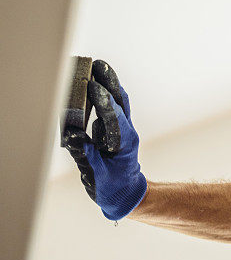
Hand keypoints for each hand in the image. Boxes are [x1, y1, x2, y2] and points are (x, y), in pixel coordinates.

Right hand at [62, 60, 146, 219]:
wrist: (126, 194)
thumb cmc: (113, 187)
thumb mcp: (98, 175)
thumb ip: (87, 155)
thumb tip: (75, 136)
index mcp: (124, 142)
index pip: (114, 116)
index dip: (104, 101)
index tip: (92, 85)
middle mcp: (126, 131)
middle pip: (120, 102)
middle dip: (110, 83)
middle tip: (99, 64)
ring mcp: (123, 130)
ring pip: (119, 102)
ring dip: (109, 85)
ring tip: (98, 67)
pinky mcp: (116, 131)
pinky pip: (112, 109)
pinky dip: (106, 96)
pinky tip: (96, 85)